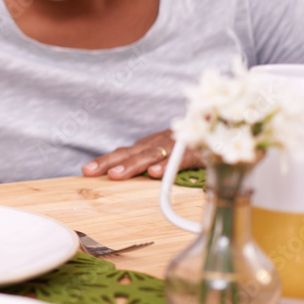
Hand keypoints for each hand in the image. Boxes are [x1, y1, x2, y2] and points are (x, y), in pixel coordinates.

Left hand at [81, 128, 200, 180]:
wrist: (218, 127)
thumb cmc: (188, 145)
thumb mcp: (164, 153)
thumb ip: (149, 162)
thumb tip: (129, 175)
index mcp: (148, 146)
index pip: (122, 153)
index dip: (104, 161)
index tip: (85, 171)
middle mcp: (156, 144)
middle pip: (129, 153)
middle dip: (108, 162)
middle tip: (89, 172)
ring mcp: (173, 147)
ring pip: (149, 156)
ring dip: (132, 166)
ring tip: (116, 175)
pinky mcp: (192, 152)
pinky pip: (177, 160)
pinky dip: (166, 166)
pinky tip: (155, 174)